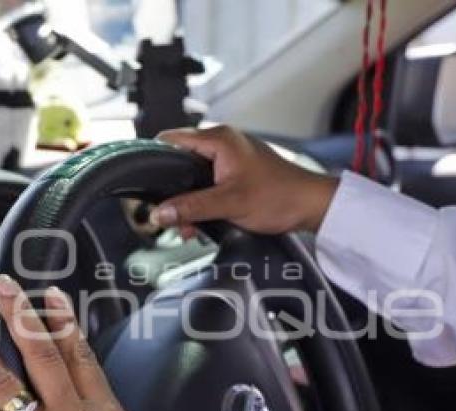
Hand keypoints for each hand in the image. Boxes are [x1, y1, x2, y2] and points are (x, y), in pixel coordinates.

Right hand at [153, 125, 338, 236]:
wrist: (311, 206)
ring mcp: (230, 158)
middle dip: (172, 191)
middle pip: (180, 162)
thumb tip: (159, 213)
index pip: (171, 139)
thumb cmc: (280, 196)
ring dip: (188, 202)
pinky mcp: (236, 173)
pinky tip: (202, 223)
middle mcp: (223, 143)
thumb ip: (191, 207)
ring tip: (189, 226)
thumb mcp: (229, 203)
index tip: (143, 182)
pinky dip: (202, 203)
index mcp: (219, 139)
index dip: (153, 160)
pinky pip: (208, 185)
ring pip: (194, 178)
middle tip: (168, 215)